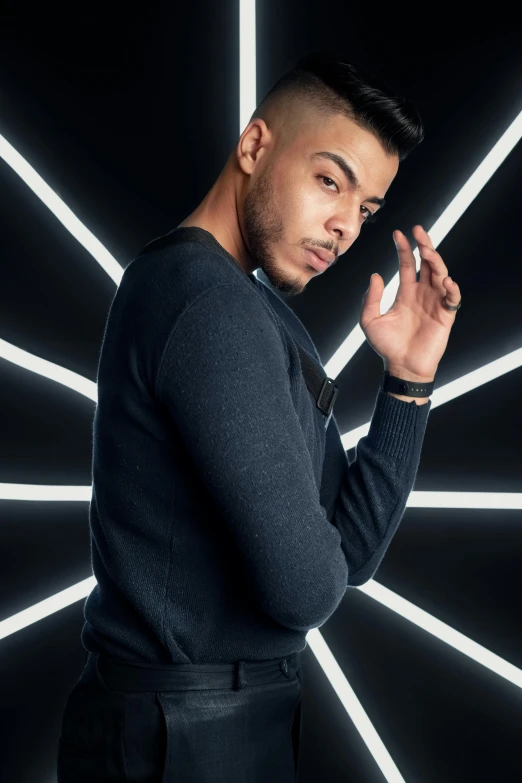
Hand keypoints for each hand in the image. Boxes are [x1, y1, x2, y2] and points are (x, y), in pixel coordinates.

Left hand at [359, 225, 461, 380]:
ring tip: (428, 251)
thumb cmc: (386, 346)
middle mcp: (422, 294)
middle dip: (424, 246)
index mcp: (406, 293)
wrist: (401, 367)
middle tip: (418, 231)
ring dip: (436, 261)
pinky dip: (452, 288)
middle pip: (428, 264)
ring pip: (441, 274)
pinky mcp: (445, 316)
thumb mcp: (370, 321)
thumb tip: (375, 275)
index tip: (398, 233)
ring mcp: (435, 303)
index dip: (404, 249)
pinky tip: (445, 281)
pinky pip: (453, 298)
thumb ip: (370, 299)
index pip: (407, 265)